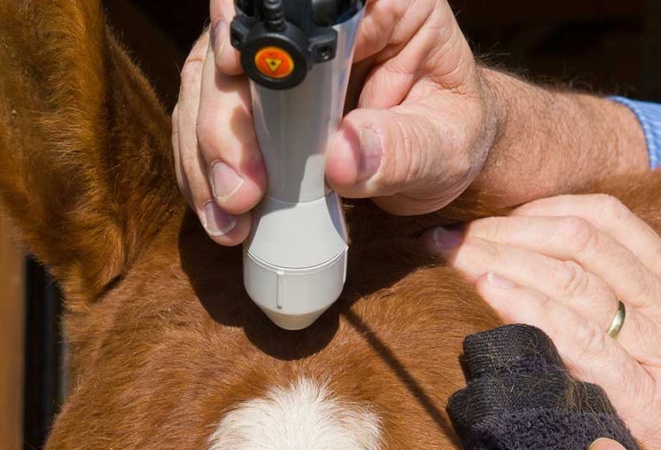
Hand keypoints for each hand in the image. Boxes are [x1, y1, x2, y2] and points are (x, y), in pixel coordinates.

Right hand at [172, 0, 499, 243]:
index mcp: (378, 4)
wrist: (443, 161)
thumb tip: (341, 159)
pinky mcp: (257, 101)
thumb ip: (403, 149)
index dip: (253, 27)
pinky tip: (225, 217)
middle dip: (225, 120)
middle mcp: (317, 21)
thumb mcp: (448, 148)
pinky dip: (207, 176)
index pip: (302, 0)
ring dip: (206, 156)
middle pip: (236, 46)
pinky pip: (207, 127)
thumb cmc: (454, 138)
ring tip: (230, 215)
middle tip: (239, 188)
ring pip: (209, 87)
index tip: (235, 70)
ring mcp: (279, 62)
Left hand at [424, 194, 660, 449]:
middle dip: (506, 230)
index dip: (546, 208)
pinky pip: (575, 338)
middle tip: (451, 232)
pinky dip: (527, 306)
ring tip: (450, 252)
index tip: (501, 214)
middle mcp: (660, 307)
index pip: (608, 221)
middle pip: (575, 242)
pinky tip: (486, 290)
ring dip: (499, 258)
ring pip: (569, 278)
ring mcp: (649, 349)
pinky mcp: (638, 396)